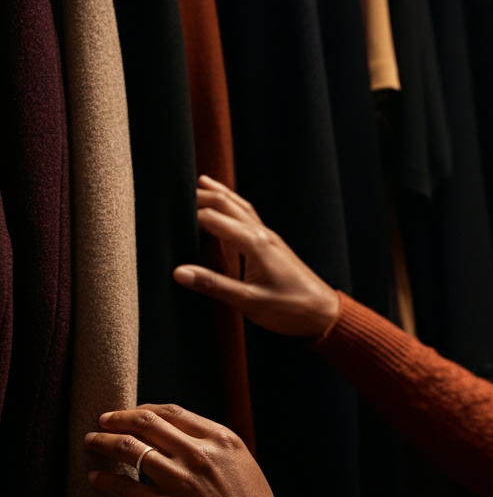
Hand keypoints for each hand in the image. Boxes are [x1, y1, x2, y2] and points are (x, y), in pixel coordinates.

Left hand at [85, 404, 284, 496]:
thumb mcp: (241, 462)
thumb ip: (213, 446)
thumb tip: (179, 437)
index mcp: (220, 439)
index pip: (172, 412)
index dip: (144, 409)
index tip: (130, 413)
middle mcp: (198, 454)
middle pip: (146, 423)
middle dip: (118, 418)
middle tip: (103, 420)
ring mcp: (179, 481)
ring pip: (130, 449)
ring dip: (104, 442)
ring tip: (92, 441)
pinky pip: (125, 488)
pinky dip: (105, 480)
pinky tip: (96, 477)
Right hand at [173, 175, 340, 337]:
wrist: (323, 313)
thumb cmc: (290, 308)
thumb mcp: (249, 301)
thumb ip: (214, 285)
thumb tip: (179, 272)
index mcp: (254, 242)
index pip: (212, 219)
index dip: (187, 214)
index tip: (164, 212)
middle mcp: (262, 234)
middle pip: (227, 204)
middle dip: (201, 195)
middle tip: (175, 189)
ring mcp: (269, 238)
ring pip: (240, 207)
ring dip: (220, 195)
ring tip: (202, 183)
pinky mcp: (273, 246)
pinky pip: (249, 217)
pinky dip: (234, 207)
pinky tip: (230, 210)